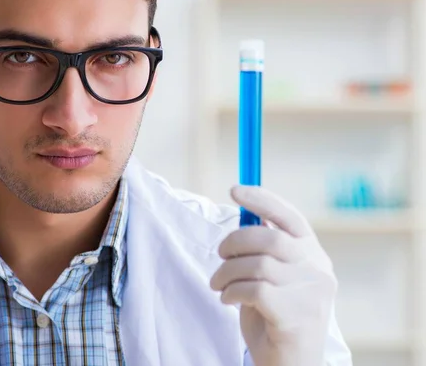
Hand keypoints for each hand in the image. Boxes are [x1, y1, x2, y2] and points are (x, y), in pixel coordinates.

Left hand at [210, 186, 336, 365]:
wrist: (289, 363)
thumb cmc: (276, 314)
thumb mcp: (275, 275)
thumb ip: (267, 248)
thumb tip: (247, 213)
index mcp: (314, 254)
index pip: (290, 216)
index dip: (262, 199)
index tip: (234, 189)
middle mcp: (318, 270)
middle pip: (270, 238)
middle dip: (235, 240)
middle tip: (219, 254)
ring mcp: (311, 294)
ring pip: (258, 265)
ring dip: (227, 272)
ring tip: (218, 283)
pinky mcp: (296, 316)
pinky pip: (254, 290)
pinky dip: (232, 291)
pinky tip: (227, 299)